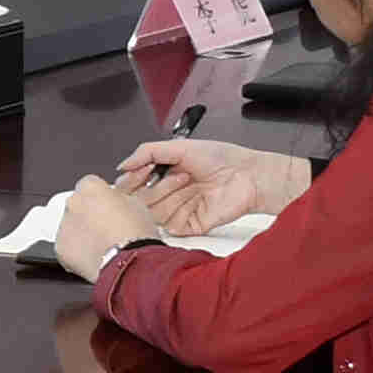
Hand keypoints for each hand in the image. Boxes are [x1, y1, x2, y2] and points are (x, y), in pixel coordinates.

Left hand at [50, 176, 151, 283]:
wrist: (130, 262)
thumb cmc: (136, 235)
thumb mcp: (137, 204)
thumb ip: (119, 198)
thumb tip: (116, 202)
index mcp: (90, 188)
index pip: (90, 185)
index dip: (101, 197)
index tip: (107, 207)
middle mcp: (73, 203)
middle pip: (78, 205)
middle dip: (89, 214)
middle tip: (106, 228)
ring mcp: (64, 225)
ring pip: (71, 226)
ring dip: (82, 233)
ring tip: (102, 245)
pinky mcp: (60, 248)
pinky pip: (66, 247)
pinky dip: (77, 252)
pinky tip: (94, 256)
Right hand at [116, 138, 309, 232]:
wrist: (249, 175)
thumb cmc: (223, 158)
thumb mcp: (180, 146)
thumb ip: (147, 152)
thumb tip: (123, 165)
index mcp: (165, 174)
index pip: (134, 184)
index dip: (132, 179)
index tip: (136, 172)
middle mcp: (171, 193)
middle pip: (141, 200)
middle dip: (154, 185)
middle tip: (171, 173)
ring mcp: (181, 210)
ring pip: (154, 212)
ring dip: (169, 194)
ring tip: (188, 181)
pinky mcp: (191, 225)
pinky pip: (171, 227)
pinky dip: (176, 213)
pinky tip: (192, 199)